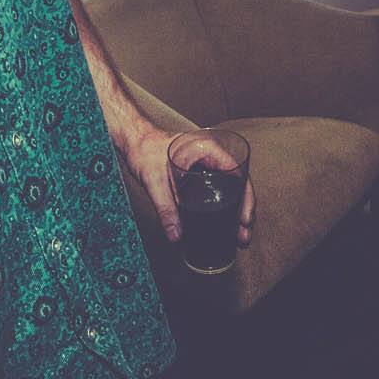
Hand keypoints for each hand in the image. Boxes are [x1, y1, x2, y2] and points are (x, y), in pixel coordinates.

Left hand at [117, 125, 254, 250]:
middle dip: (244, 211)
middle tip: (243, 236)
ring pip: (229, 189)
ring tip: (238, 236)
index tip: (245, 221)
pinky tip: (222, 224)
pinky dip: (223, 206)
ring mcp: (206, 165)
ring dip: (235, 211)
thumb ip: (166, 209)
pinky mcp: (198, 174)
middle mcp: (212, 156)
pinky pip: (217, 190)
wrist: (132, 141)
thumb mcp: (155, 181)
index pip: (239, 174)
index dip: (247, 199)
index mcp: (209, 149)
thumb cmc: (143, 150)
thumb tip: (176, 237)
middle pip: (238, 185)